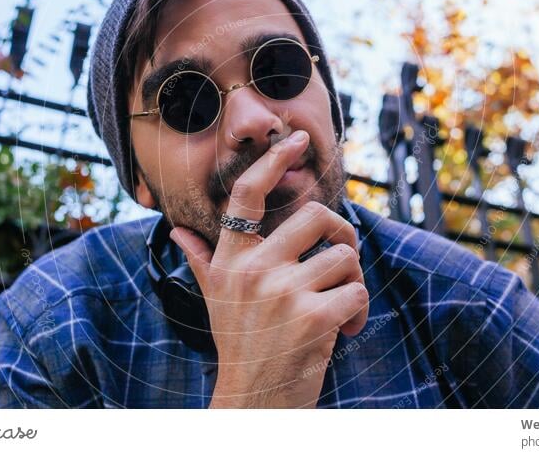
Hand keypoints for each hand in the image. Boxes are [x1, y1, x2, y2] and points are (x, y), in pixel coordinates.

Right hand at [170, 130, 368, 407]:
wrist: (254, 399)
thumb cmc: (240, 343)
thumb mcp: (214, 299)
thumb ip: (202, 260)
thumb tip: (178, 231)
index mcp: (231, 259)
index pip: (249, 197)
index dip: (273, 160)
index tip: (297, 138)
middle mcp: (253, 269)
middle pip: (316, 216)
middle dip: (341, 233)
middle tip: (342, 257)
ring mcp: (282, 292)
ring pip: (344, 256)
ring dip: (351, 281)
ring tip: (338, 306)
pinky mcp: (313, 317)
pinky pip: (357, 291)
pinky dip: (360, 310)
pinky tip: (346, 329)